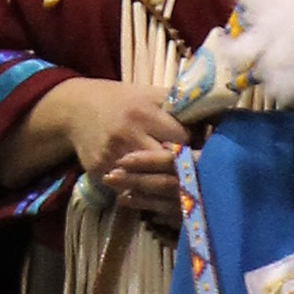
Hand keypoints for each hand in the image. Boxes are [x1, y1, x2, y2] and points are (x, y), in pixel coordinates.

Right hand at [65, 81, 189, 228]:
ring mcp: (111, 155)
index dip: (193, 146)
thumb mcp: (152, 95)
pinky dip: (142, 195)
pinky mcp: (98, 171)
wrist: (78, 108)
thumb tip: (215, 118)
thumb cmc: (125, 100)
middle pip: (165, 163)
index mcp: (145, 112)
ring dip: (165, 188)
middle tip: (197, 176)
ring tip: (183, 191)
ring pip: (146, 182)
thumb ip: (180, 107)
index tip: (202, 151)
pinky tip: (155, 198)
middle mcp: (128, 133)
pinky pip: (126, 190)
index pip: (180, 138)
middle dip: (183, 170)